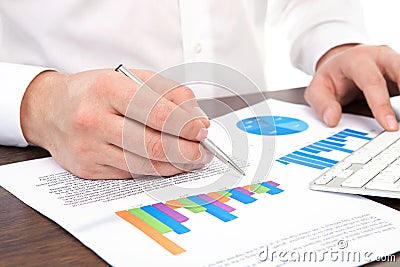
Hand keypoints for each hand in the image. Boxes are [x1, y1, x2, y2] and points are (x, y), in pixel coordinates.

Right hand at [20, 69, 211, 178]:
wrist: (50, 109)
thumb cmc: (95, 91)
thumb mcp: (130, 78)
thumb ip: (167, 92)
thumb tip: (196, 117)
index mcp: (107, 89)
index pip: (156, 112)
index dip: (185, 125)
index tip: (202, 130)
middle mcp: (94, 120)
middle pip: (152, 145)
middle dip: (186, 151)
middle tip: (202, 151)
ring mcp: (89, 148)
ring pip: (144, 165)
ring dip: (175, 165)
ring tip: (190, 159)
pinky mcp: (88, 169)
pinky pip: (132, 174)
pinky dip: (155, 170)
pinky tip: (167, 163)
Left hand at [305, 44, 399, 130]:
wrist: (339, 64)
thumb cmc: (331, 78)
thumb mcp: (317, 90)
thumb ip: (322, 105)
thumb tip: (332, 120)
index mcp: (357, 60)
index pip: (372, 82)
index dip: (381, 105)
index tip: (390, 125)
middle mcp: (379, 57)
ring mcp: (394, 62)